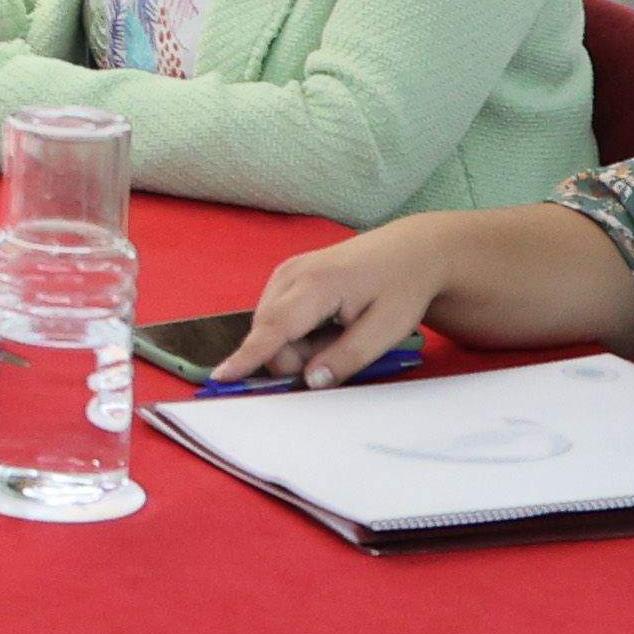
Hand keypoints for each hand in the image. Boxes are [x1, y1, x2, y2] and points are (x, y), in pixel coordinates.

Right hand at [220, 227, 455, 392]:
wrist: (411, 250)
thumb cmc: (402, 287)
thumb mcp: (387, 329)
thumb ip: (348, 358)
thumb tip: (311, 383)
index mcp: (317, 284)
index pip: (274, 328)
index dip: (248, 356)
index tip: (222, 377)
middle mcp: (291, 273)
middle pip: (268, 334)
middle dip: (295, 358)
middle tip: (340, 352)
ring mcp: (286, 271)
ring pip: (270, 327)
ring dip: (297, 346)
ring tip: (339, 335)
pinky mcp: (286, 275)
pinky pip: (276, 316)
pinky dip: (296, 332)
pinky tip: (326, 324)